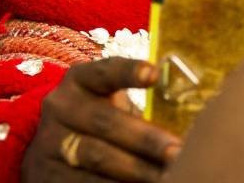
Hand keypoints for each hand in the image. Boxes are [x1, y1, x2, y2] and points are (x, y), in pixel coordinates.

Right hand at [22, 57, 180, 182]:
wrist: (53, 148)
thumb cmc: (102, 119)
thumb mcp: (113, 102)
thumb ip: (143, 104)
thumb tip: (196, 119)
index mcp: (81, 79)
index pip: (105, 71)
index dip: (129, 72)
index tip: (154, 74)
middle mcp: (61, 106)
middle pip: (106, 122)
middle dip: (145, 139)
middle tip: (177, 153)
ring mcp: (50, 142)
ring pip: (97, 157)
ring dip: (137, 170)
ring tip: (168, 177)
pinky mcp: (47, 175)